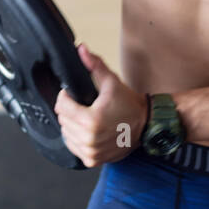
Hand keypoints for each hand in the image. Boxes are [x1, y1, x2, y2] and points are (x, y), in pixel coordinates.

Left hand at [55, 44, 147, 167]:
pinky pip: (73, 147)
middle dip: (69, 110)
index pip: (62, 107)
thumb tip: (81, 50)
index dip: (65, 96)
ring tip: (85, 117)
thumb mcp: (112, 82)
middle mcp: (90, 139)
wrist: (146, 125)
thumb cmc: (130, 105)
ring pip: (66, 134)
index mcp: (92, 120)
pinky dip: (77, 138)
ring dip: (71, 124)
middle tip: (82, 105)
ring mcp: (91, 151)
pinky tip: (88, 130)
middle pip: (63, 120)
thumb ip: (94, 65)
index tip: (72, 94)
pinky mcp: (93, 159)